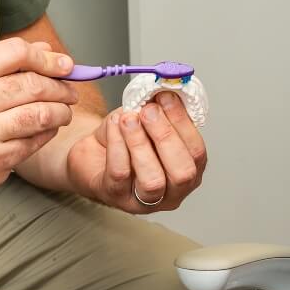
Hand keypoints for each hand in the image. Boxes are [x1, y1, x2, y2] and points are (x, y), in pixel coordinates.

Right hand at [0, 38, 78, 211]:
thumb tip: (44, 50)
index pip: (13, 52)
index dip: (46, 57)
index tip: (64, 63)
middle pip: (31, 84)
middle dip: (60, 85)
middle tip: (71, 88)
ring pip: (39, 114)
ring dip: (61, 110)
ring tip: (65, 109)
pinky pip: (34, 142)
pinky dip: (48, 133)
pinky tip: (48, 129)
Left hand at [66, 91, 206, 212]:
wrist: (93, 152)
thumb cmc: (126, 137)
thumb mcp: (148, 120)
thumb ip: (162, 109)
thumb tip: (167, 88)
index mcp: (188, 170)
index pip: (196, 152)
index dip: (183, 123)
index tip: (167, 97)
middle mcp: (172, 192)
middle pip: (182, 173)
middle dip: (166, 137)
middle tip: (149, 111)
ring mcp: (144, 201)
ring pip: (152, 179)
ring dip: (140, 143)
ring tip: (129, 119)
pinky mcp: (116, 197)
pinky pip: (120, 173)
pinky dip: (118, 145)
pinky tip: (115, 126)